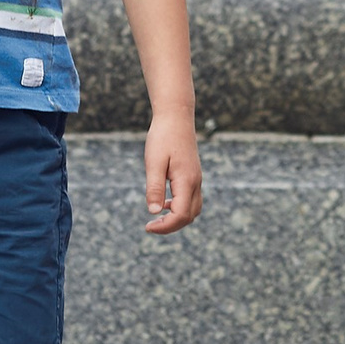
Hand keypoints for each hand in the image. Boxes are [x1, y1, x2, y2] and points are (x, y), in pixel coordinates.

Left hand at [142, 113, 202, 233]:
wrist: (176, 116)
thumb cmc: (162, 137)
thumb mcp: (153, 162)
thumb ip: (154, 188)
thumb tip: (153, 212)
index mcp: (186, 181)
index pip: (180, 215)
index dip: (165, 226)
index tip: (147, 226)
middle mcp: (195, 182)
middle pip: (189, 216)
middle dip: (171, 226)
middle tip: (150, 226)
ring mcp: (196, 179)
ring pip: (193, 209)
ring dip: (177, 218)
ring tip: (157, 218)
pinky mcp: (193, 175)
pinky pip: (191, 199)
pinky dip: (179, 208)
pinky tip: (163, 203)